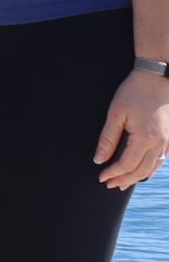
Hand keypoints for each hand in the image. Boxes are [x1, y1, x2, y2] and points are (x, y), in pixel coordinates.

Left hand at [94, 69, 168, 188]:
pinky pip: (162, 158)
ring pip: (153, 166)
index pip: (127, 165)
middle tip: (109, 185)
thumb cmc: (134, 92)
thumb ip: (107, 139)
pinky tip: (144, 171)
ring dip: (138, 176)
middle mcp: (160, 143)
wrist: (158, 76)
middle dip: (124, 179)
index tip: (101, 177)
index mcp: (145, 138)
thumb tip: (99, 160)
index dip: (113, 173)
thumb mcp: (116, 114)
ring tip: (123, 183)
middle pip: (141, 170)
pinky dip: (151, 168)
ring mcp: (168, 140)